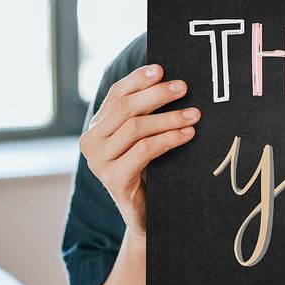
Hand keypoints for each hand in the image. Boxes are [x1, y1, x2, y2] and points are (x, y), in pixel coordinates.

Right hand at [78, 64, 200, 237]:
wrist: (146, 215)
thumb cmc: (148, 171)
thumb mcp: (143, 138)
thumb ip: (144, 114)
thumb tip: (167, 79)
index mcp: (96, 128)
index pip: (115, 95)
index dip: (137, 80)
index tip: (161, 69)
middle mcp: (90, 143)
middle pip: (125, 108)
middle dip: (157, 95)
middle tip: (183, 88)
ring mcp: (98, 163)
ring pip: (136, 128)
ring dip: (169, 118)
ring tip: (194, 114)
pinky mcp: (113, 180)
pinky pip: (144, 150)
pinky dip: (169, 139)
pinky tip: (187, 135)